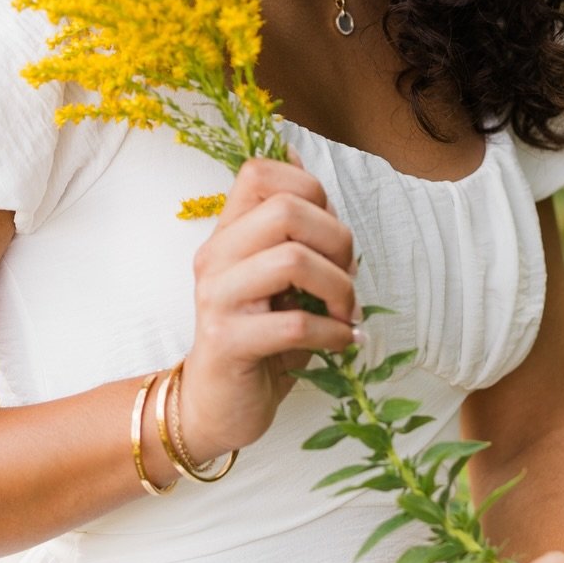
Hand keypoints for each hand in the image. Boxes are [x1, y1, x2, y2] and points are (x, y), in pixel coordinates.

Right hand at [180, 151, 358, 461]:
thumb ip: (292, 225)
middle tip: (348, 278)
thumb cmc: (260, 337)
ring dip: (338, 288)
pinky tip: (341, 342)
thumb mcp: (278, 275)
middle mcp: (215, 257)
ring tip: (344, 314)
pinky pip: (293, 324)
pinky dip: (332, 333)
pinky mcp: (227, 342)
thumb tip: (296, 157)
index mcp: (227, 233)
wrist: (216, 405)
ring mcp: (217, 298)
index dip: (310, 188)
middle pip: (286, 209)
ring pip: (291, 259)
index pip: (259, 172)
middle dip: (337, 240)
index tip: (329, 231)